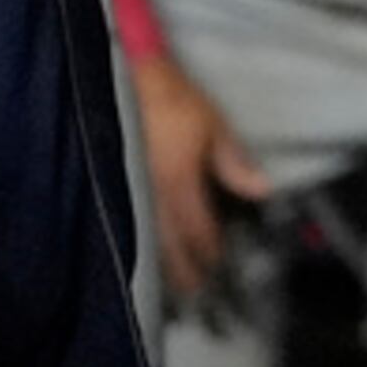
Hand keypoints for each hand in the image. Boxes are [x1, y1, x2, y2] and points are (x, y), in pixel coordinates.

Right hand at [132, 54, 268, 298]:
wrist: (116, 75)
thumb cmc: (166, 96)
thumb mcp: (210, 121)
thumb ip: (232, 160)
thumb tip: (261, 191)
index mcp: (177, 182)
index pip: (197, 230)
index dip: (209, 251)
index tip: (217, 264)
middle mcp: (148, 196)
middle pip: (167, 246)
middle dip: (182, 270)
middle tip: (193, 291)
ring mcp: (122, 192)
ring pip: (142, 240)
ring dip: (156, 263)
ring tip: (165, 284)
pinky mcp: (104, 184)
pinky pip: (120, 223)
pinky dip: (130, 243)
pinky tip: (131, 253)